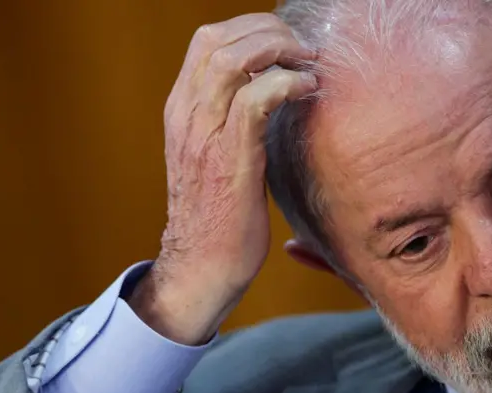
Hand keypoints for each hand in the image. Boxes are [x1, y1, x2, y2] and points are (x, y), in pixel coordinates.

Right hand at [128, 13, 316, 344]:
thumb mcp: (215, 157)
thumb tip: (269, 96)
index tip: (286, 43)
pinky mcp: (231, 157)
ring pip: (233, 58)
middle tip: (303, 50)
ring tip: (309, 65)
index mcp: (182, 110)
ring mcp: (205, 134)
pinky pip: (257, 98)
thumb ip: (230, 122)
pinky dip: (287, 83)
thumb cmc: (217, 215)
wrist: (200, 266)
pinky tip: (309, 91)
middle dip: (268, 29)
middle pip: (217, 37)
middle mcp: (187, 114)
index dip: (250, 28)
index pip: (207, 41)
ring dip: (280, 50)